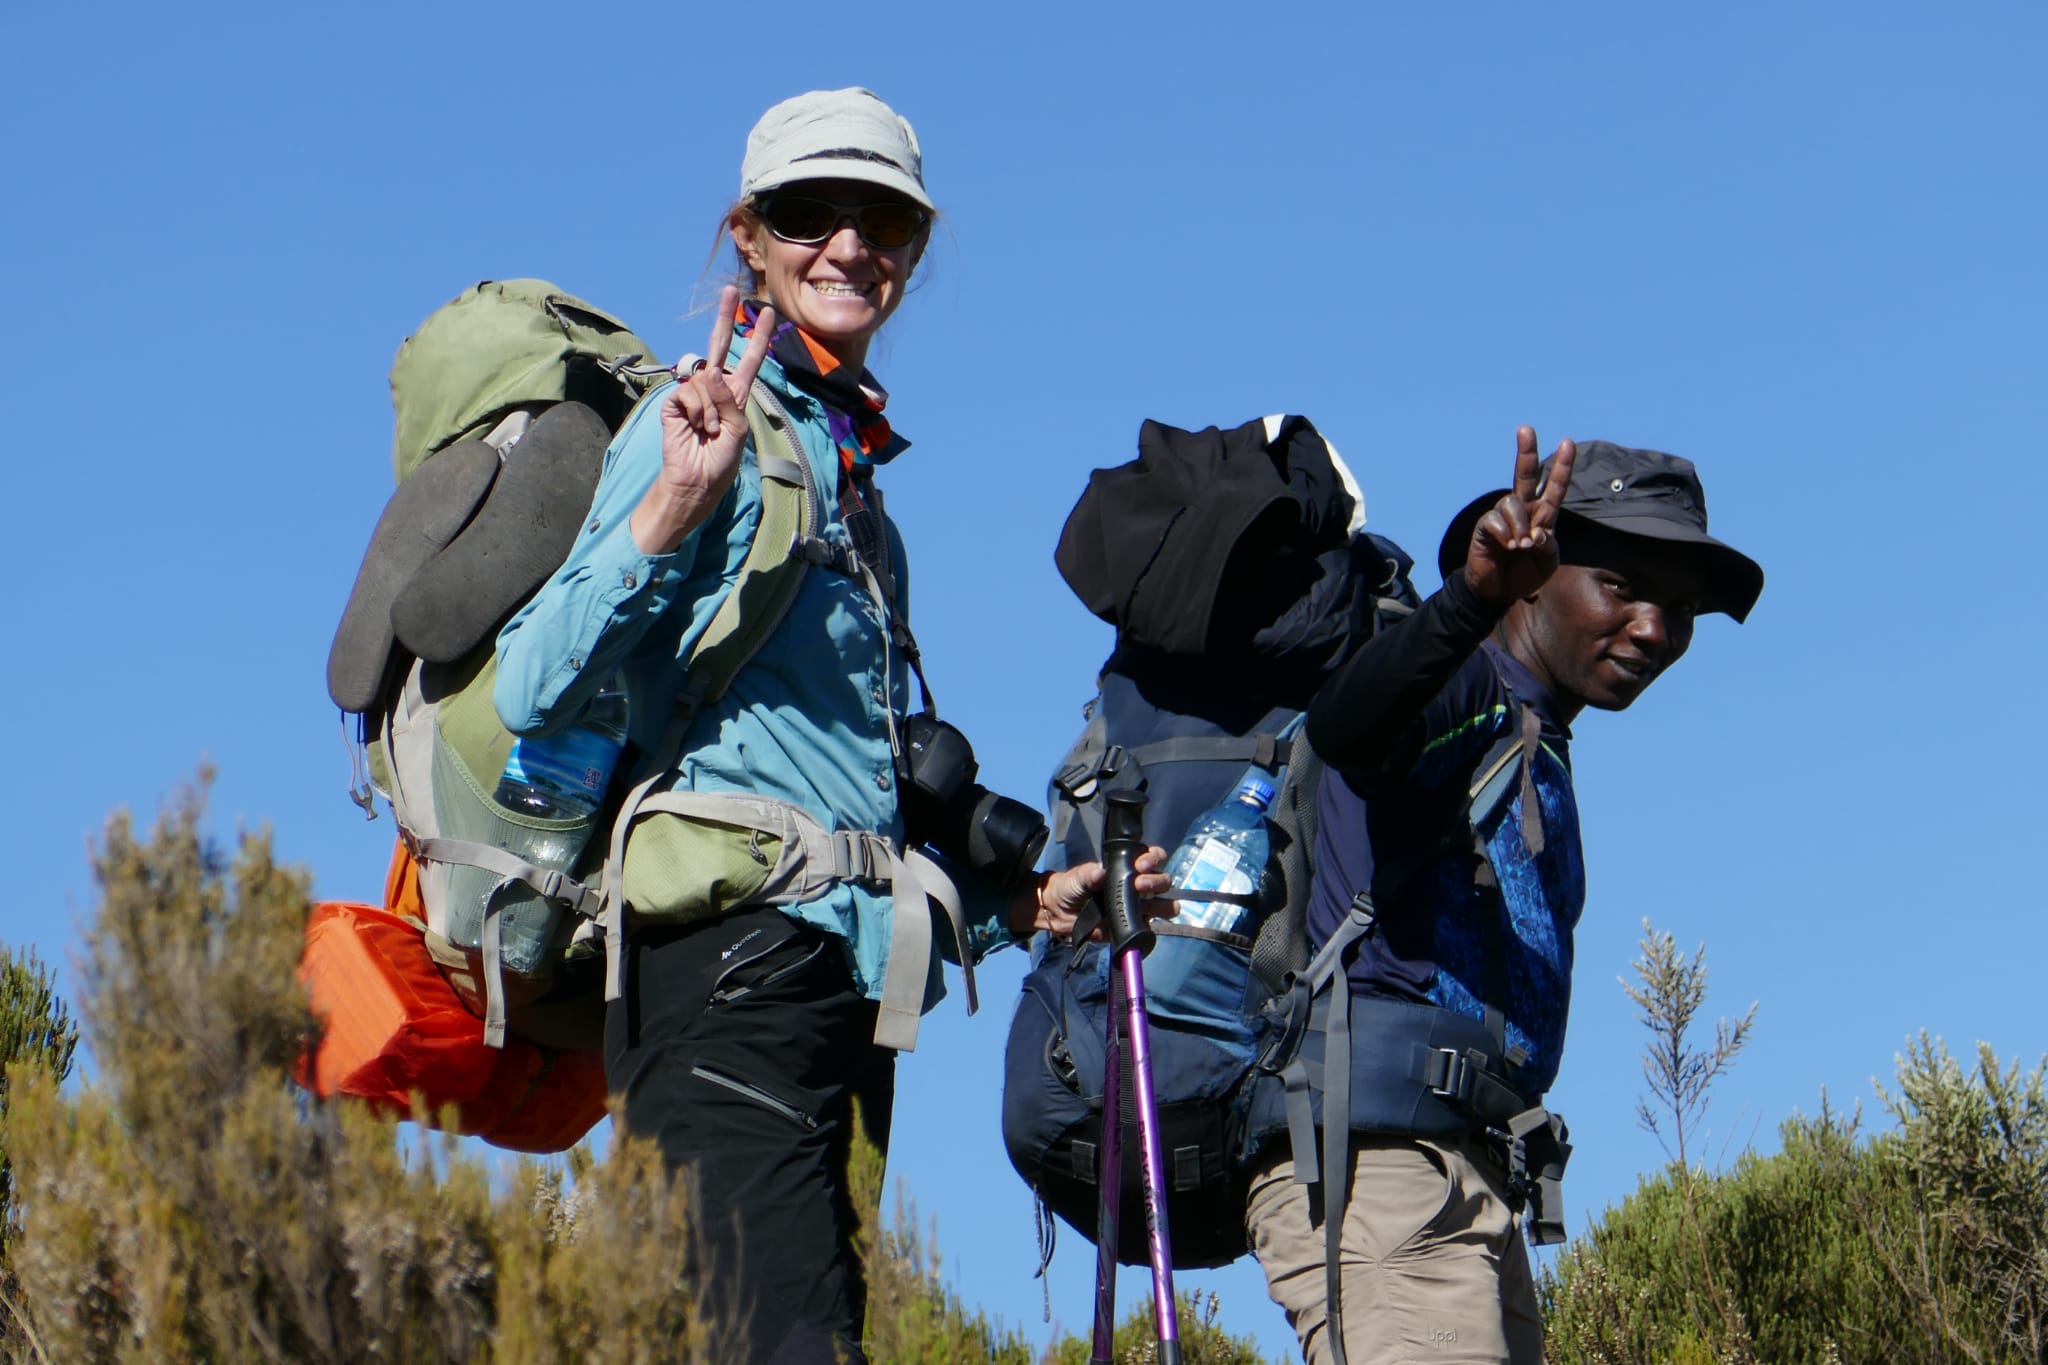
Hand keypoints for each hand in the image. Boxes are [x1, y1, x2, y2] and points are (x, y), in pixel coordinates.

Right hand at [629, 286, 775, 552]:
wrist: (696, 480)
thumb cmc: (721, 460)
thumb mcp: (737, 431)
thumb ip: (728, 400)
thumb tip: (709, 372)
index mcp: (736, 395)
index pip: (748, 360)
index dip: (757, 337)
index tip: (766, 313)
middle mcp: (715, 389)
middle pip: (719, 347)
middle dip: (725, 319)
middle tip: (730, 290)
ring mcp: (694, 394)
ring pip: (705, 380)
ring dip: (710, 409)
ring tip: (707, 431)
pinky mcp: (675, 401)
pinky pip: (688, 392)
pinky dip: (695, 411)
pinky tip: (693, 427)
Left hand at [1010, 847, 1174, 940]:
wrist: (1059, 913)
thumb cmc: (1072, 886)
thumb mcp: (1078, 877)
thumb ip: (1089, 874)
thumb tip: (1100, 872)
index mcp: (1129, 868)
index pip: (1153, 857)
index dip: (1153, 859)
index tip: (1141, 865)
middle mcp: (1139, 886)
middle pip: (1163, 882)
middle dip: (1156, 881)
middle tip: (1140, 885)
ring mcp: (1138, 907)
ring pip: (1164, 905)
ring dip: (1164, 906)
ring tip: (1152, 908)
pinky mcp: (1133, 927)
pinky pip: (1148, 928)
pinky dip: (1149, 928)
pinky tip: (1142, 925)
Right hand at [1462, 426, 1576, 606]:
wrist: (1498, 592)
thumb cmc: (1525, 574)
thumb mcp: (1547, 561)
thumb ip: (1549, 545)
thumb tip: (1537, 533)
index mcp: (1542, 515)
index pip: (1554, 487)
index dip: (1562, 466)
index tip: (1567, 442)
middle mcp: (1523, 510)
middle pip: (1525, 475)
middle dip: (1526, 452)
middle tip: (1525, 429)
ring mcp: (1502, 517)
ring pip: (1512, 502)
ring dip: (1520, 525)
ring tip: (1520, 546)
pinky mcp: (1486, 526)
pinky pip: (1496, 519)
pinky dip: (1506, 533)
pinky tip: (1507, 546)